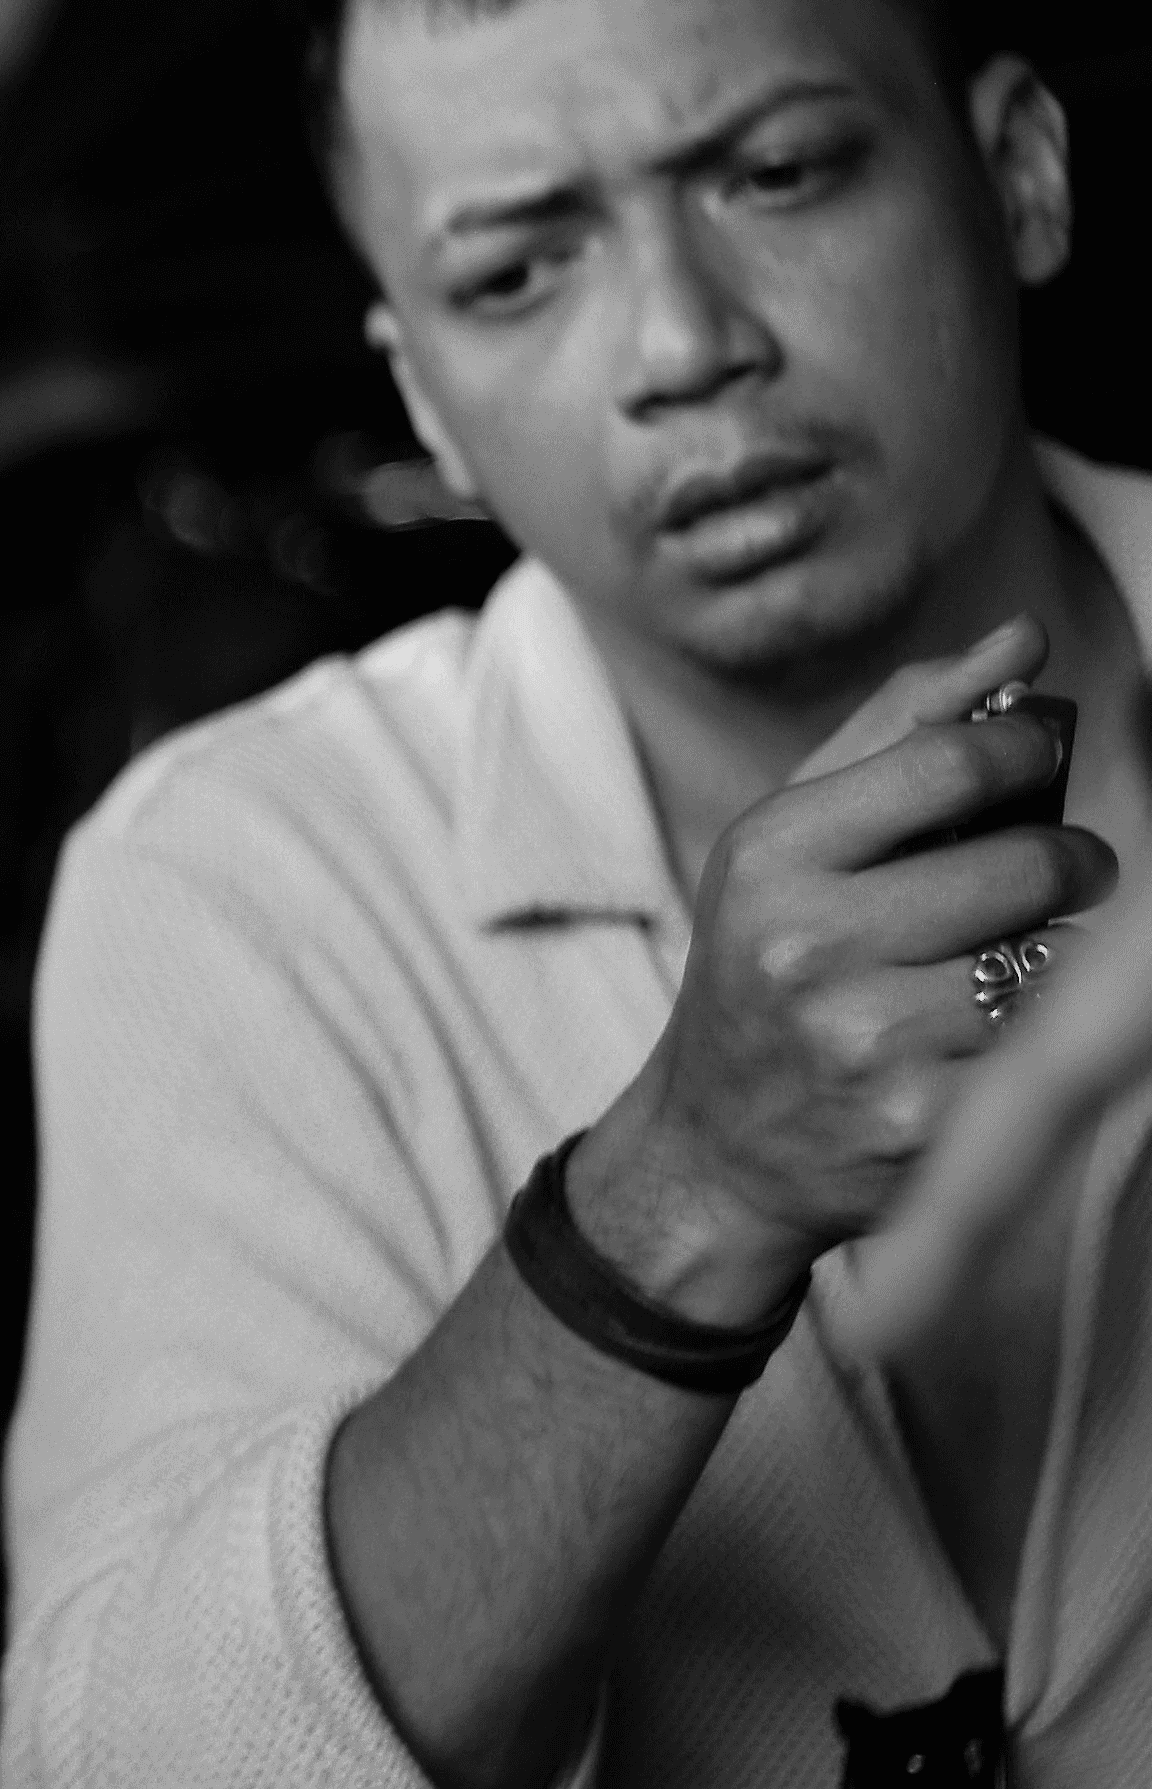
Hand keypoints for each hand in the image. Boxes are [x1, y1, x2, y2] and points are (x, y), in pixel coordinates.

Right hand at [572, 618, 1115, 1317]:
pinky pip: (1046, 1052)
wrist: (717, 1147)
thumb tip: (1021, 640)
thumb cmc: (767, 967)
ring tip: (1002, 964)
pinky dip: (1038, 1042)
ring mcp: (866, 1040)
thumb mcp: (792, 839)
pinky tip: (983, 1045)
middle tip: (1053, 876)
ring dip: (1056, 958)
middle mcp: (809, 944)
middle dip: (1072, 864)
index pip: (953, 762)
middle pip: (1029, 865)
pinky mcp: (922, 1125)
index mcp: (773, 854)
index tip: (1041, 762)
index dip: (1028, 751)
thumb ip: (904, 731)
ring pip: (1055, 961)